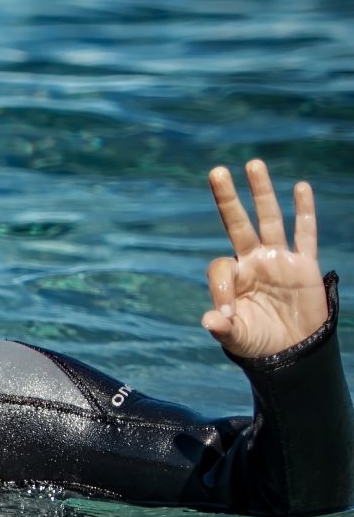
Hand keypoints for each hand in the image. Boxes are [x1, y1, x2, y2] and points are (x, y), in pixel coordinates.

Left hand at [202, 161, 327, 359]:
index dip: (221, 288)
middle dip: (228, 199)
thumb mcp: (237, 339)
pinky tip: (300, 187)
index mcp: (234, 277)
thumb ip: (224, 329)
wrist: (292, 352)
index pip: (221, 266)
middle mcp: (254, 261)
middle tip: (216, 171)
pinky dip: (304, 212)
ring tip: (253, 164)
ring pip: (270, 219)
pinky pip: (305, 234)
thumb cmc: (259, 344)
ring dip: (262, 193)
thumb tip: (211, 320)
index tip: (226, 314)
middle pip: (238, 223)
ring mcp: (279, 260)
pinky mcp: (305, 265)